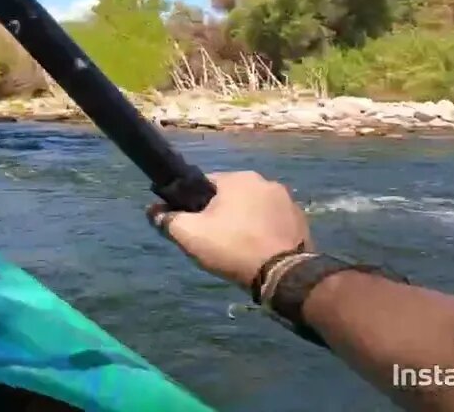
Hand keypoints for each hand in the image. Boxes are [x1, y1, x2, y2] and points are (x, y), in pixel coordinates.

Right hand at [147, 170, 312, 289]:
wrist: (283, 275)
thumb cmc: (233, 247)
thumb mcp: (190, 235)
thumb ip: (168, 220)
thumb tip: (152, 211)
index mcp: (239, 178)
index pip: (206, 184)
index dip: (194, 204)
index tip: (193, 225)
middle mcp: (266, 182)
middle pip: (232, 197)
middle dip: (222, 214)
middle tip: (214, 241)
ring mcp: (288, 201)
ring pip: (254, 209)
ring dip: (245, 223)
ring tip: (238, 250)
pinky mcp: (301, 222)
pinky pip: (273, 223)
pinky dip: (264, 233)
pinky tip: (258, 253)